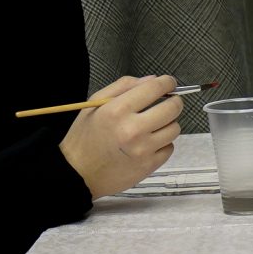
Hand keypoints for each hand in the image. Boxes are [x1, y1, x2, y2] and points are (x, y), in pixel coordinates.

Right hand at [58, 73, 183, 198]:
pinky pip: (169, 148)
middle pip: (173, 108)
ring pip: (175, 128)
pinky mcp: (149, 166)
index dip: (167, 82)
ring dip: (168, 124)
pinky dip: (163, 144)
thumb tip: (152, 80)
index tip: (168, 83)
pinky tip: (149, 143)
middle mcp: (133, 129)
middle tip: (167, 102)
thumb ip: (123, 86)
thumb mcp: (95, 104)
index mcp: (118, 110)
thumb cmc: (84, 137)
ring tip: (154, 125)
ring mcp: (143, 149)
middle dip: (173, 101)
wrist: (77, 174)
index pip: (155, 88)